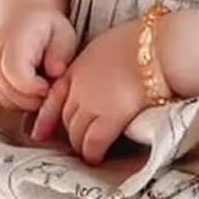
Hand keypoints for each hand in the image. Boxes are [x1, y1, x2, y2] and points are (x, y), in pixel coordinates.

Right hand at [0, 3, 78, 112]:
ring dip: (29, 100)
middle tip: (51, 87)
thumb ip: (60, 52)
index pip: (15, 72)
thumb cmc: (48, 27)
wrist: (25, 18)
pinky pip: (6, 101)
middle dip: (35, 97)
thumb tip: (56, 72)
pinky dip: (22, 101)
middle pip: (10, 92)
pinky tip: (35, 88)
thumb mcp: (63, 33)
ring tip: (45, 84)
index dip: (34, 87)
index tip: (50, 86)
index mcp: (13, 39)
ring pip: (7, 100)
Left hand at [29, 16, 151, 163]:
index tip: (38, 132)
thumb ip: (101, 63)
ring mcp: (93, 102)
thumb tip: (108, 73)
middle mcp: (80, 86)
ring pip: (76, 132)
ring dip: (81, 145)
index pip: (55, 96)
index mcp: (80, 66)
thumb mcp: (112, 44)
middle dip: (69, 132)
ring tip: (89, 153)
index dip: (46, 117)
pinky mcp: (110, 117)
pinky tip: (97, 158)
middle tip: (77, 143)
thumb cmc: (146, 40)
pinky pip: (94, 142)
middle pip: (66, 117)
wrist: (160, 47)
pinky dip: (93, 152)